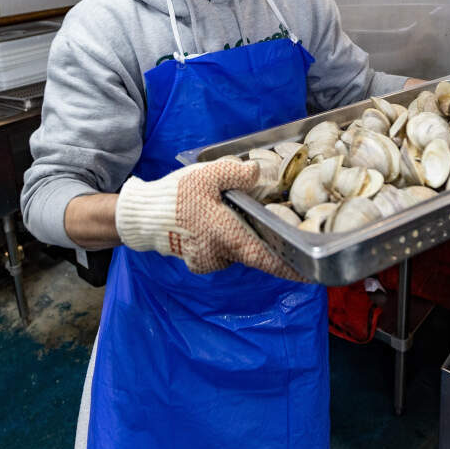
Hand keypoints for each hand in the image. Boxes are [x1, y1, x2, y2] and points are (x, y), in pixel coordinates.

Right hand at [116, 159, 304, 279]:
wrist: (138, 216)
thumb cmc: (174, 197)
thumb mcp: (207, 176)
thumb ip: (237, 173)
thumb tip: (259, 174)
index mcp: (230, 238)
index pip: (268, 259)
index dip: (291, 268)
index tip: (311, 275)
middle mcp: (222, 255)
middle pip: (254, 251)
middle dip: (266, 241)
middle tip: (281, 226)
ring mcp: (209, 260)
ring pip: (236, 249)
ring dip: (242, 236)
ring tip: (240, 215)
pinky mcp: (198, 259)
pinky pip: (221, 249)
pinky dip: (226, 238)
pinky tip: (220, 220)